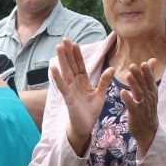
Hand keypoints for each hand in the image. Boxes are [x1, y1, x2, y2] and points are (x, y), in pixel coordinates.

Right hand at [50, 38, 114, 154]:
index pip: (80, 65)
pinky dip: (57, 77)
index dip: (77, 54)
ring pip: (65, 72)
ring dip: (62, 60)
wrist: (86, 126)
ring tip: (58, 48)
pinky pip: (62, 86)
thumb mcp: (101, 94)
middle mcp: (74, 84)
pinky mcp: (68, 98)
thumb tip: (112, 68)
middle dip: (68, 53)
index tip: (75, 43)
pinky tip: (53, 68)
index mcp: (83, 82)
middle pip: (71, 65)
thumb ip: (104, 81)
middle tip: (64, 39)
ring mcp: (70, 90)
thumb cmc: (91, 111)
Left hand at [119, 58, 159, 151]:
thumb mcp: (150, 91)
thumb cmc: (148, 108)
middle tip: (133, 66)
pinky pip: (132, 106)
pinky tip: (122, 92)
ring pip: (138, 94)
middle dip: (139, 76)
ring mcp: (143, 107)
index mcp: (152, 93)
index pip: (150, 81)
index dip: (147, 73)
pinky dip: (128, 99)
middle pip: (144, 85)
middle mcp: (149, 99)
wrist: (148, 131)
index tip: (144, 63)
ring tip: (127, 75)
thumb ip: (149, 76)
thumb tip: (152, 60)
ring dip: (133, 85)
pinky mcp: (135, 115)